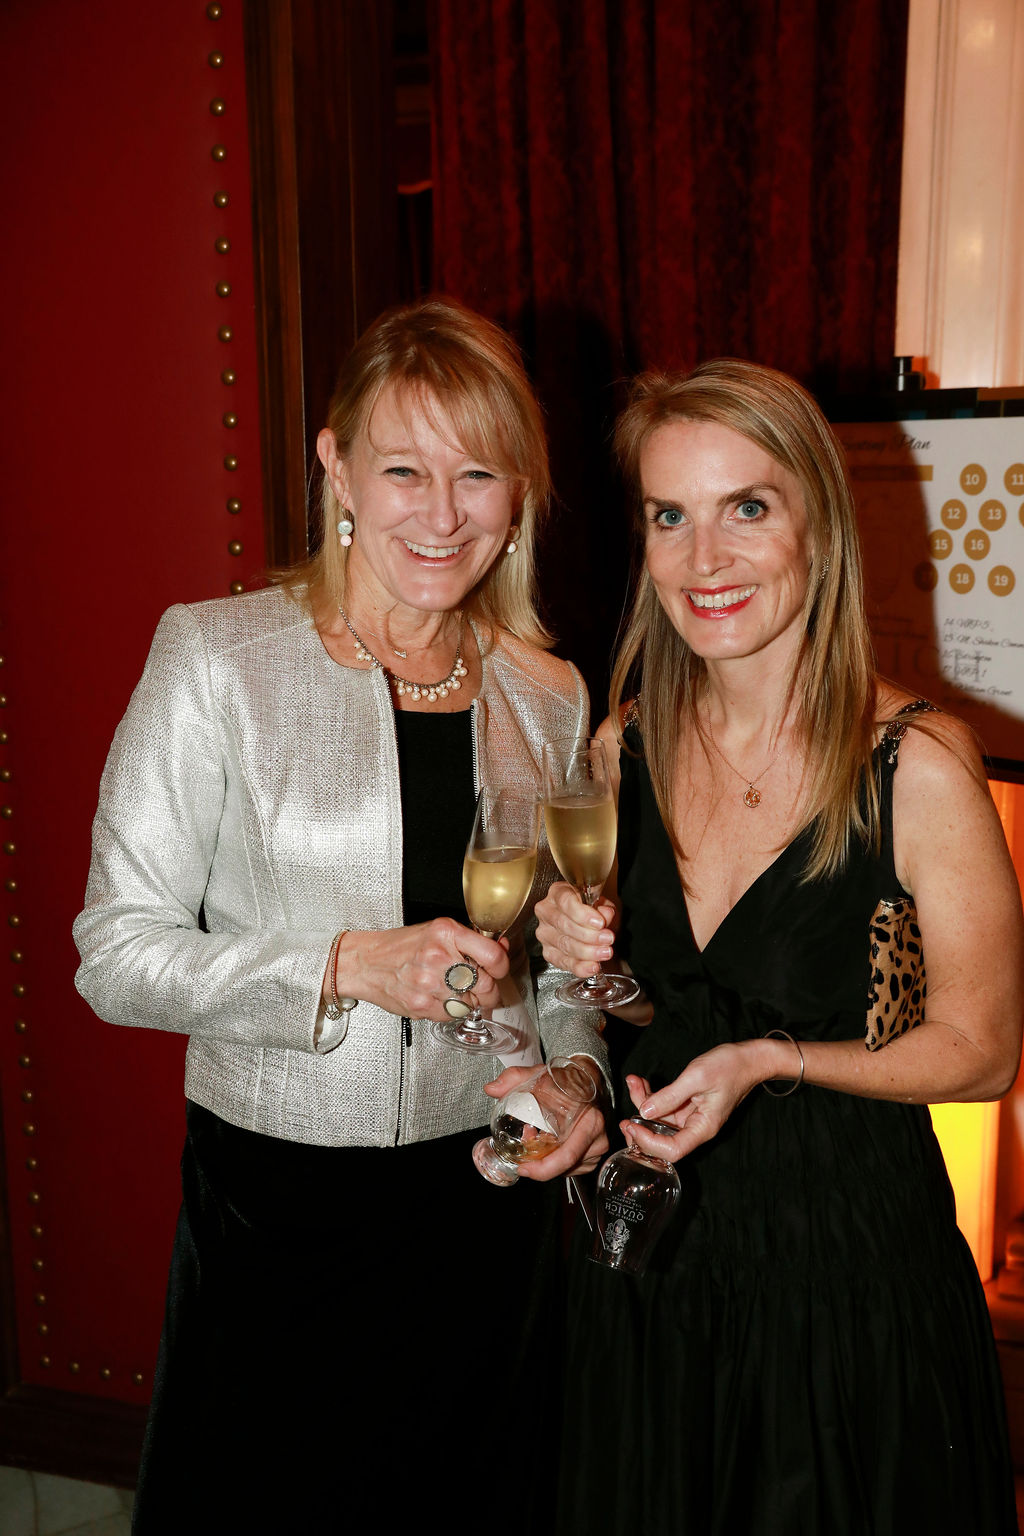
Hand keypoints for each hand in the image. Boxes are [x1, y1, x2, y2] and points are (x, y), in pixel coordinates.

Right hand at [331, 919, 508, 1023]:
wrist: (365, 962)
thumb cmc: (401, 947)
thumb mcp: (437, 932)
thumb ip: (471, 940)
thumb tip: (502, 947)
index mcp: (446, 933)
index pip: (493, 956)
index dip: (502, 968)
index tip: (499, 970)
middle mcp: (439, 956)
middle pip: (487, 985)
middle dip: (488, 991)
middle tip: (480, 987)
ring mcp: (429, 983)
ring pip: (471, 1004)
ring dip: (468, 1002)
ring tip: (453, 991)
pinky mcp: (421, 1005)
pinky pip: (452, 1016)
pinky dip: (450, 1011)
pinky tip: (439, 998)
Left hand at [484, 1059, 608, 1179]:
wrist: (587, 1078)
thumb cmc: (565, 1080)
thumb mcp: (539, 1074)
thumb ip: (514, 1078)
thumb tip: (491, 1088)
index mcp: (590, 1122)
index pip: (567, 1156)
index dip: (542, 1168)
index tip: (523, 1166)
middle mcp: (597, 1138)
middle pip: (563, 1167)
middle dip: (538, 1164)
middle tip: (523, 1154)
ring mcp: (596, 1148)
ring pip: (566, 1170)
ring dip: (546, 1161)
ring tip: (535, 1139)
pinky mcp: (592, 1155)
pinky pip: (571, 1167)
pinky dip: (554, 1160)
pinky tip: (547, 1145)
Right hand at [534, 881, 617, 977]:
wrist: (589, 925)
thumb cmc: (593, 910)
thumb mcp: (603, 904)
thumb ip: (604, 908)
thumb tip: (606, 914)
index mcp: (558, 893)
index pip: (565, 901)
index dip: (583, 914)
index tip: (599, 922)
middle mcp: (547, 911)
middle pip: (564, 925)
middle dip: (589, 935)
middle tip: (607, 939)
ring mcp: (545, 933)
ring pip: (564, 944)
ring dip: (588, 951)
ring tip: (604, 952)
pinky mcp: (548, 952)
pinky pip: (563, 962)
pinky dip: (580, 967)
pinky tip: (592, 966)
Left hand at [620, 1039, 772, 1162]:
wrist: (748, 1059)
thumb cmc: (729, 1067)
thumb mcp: (697, 1077)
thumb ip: (669, 1096)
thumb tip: (644, 1112)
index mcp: (703, 1128)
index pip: (672, 1150)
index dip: (649, 1143)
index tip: (632, 1126)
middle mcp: (696, 1127)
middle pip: (662, 1138)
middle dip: (641, 1125)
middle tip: (624, 1114)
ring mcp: (690, 1117)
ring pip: (659, 1119)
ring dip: (643, 1102)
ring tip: (634, 1082)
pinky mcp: (687, 1105)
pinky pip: (664, 1106)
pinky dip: (651, 1095)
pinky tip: (641, 1082)